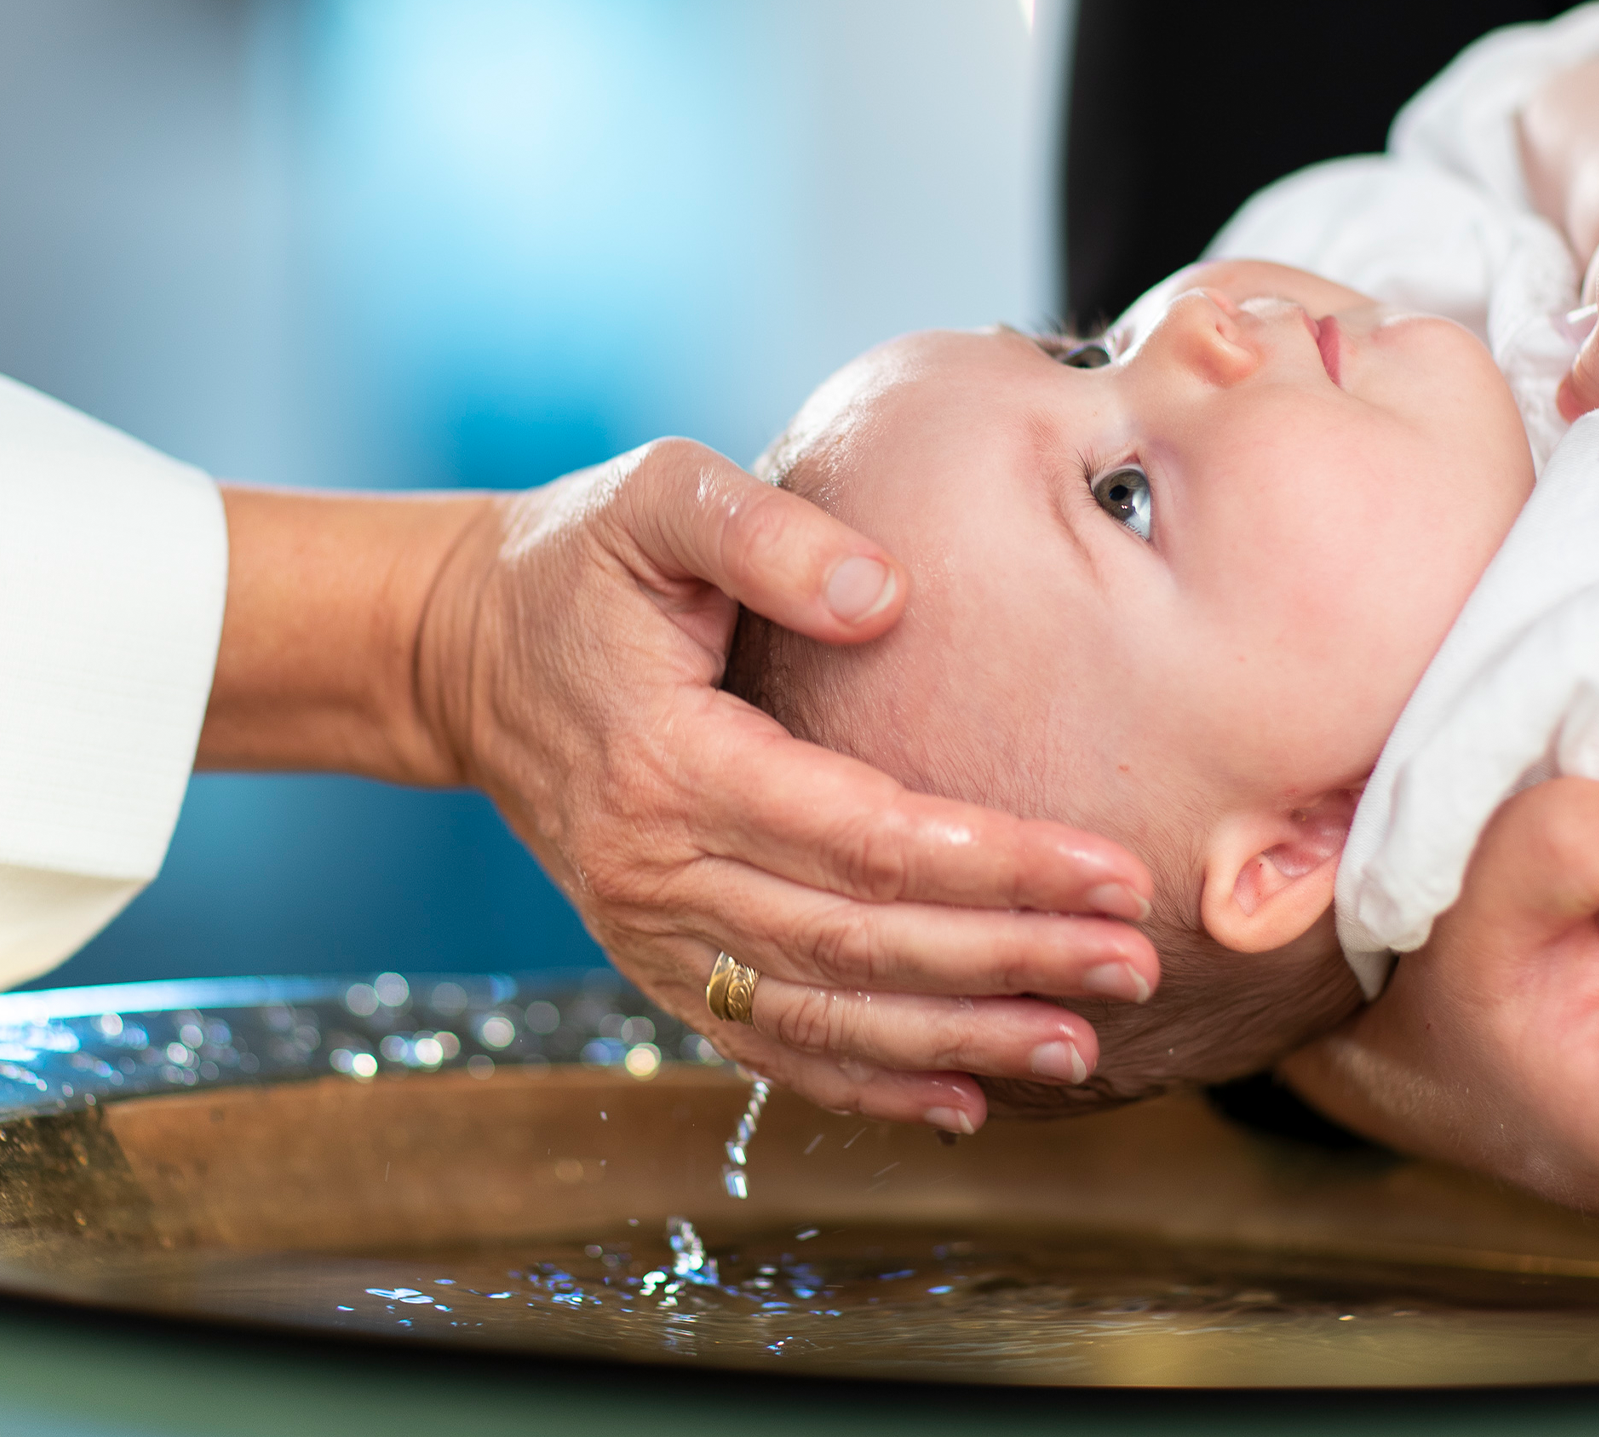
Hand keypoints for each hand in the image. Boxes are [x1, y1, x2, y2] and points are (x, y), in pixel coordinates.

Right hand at [418, 439, 1160, 1131]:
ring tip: (1081, 1047)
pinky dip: (864, 1083)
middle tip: (1137, 966)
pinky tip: (963, 1100)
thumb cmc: (576, 560)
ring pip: (820, 1015)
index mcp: (668, 760)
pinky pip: (764, 1042)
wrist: (460, 652)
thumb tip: (886, 596)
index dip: (996, 861)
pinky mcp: (650, 959)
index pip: (863, 835)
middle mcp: (654, 869)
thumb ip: (766, 534)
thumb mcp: (656, 498)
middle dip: (1008, 961)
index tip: (1112, 869)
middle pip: (858, 944)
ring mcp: (646, 930)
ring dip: (955, 1042)